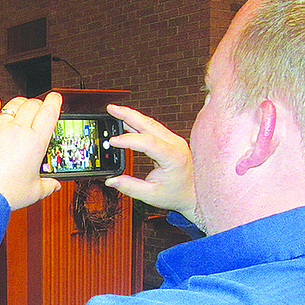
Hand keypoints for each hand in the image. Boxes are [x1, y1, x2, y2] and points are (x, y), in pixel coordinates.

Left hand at [0, 94, 62, 209]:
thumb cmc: (4, 193)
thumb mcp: (33, 191)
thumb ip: (47, 186)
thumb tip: (54, 185)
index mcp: (35, 143)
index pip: (49, 111)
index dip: (54, 101)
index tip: (55, 99)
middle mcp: (17, 131)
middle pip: (31, 105)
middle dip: (38, 103)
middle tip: (39, 107)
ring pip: (12, 105)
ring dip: (19, 103)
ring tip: (21, 106)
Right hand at [104, 104, 197, 221]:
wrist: (193, 194)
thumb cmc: (176, 195)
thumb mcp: (151, 195)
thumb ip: (129, 187)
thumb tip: (111, 180)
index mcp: (173, 157)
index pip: (148, 142)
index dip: (128, 140)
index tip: (112, 141)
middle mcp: (176, 144)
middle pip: (149, 124)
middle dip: (128, 114)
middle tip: (110, 109)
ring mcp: (174, 140)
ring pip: (150, 123)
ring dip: (132, 116)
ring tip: (114, 112)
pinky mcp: (170, 141)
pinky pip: (153, 128)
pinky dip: (138, 123)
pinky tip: (126, 122)